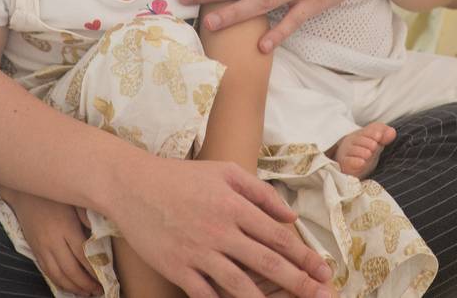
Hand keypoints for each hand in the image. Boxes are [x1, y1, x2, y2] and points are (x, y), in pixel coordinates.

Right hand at [1, 190, 99, 295]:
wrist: (24, 193)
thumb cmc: (54, 195)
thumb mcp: (74, 201)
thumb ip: (87, 218)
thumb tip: (102, 234)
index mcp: (66, 228)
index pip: (82, 255)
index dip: (94, 270)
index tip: (105, 278)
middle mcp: (53, 241)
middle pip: (71, 269)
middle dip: (85, 283)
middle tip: (98, 291)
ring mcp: (42, 248)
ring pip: (57, 274)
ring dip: (72, 287)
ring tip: (85, 293)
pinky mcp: (34, 250)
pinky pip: (46, 271)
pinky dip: (58, 282)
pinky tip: (68, 286)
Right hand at [104, 154, 334, 297]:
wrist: (133, 186)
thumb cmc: (182, 177)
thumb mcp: (225, 171)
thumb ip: (260, 192)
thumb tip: (291, 216)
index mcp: (234, 205)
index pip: (277, 236)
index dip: (304, 255)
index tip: (324, 270)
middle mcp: (220, 231)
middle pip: (267, 263)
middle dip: (298, 282)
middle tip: (322, 295)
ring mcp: (197, 252)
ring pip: (239, 285)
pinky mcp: (177, 268)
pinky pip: (205, 294)